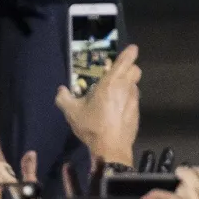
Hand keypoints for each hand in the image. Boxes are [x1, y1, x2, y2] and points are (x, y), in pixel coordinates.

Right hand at [54, 43, 140, 166]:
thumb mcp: (72, 112)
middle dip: (129, 68)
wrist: (111, 148)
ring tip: (114, 94)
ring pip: (135, 85)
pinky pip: (134, 99)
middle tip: (116, 74)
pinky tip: (117, 110)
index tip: (130, 50)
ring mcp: (134, 100)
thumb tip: (61, 90)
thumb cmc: (92, 126)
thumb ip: (64, 98)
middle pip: (136, 69)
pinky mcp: (137, 112)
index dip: (130, 53)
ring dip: (128, 85)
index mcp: (112, 82)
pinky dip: (128, 99)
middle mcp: (126, 87)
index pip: (128, 59)